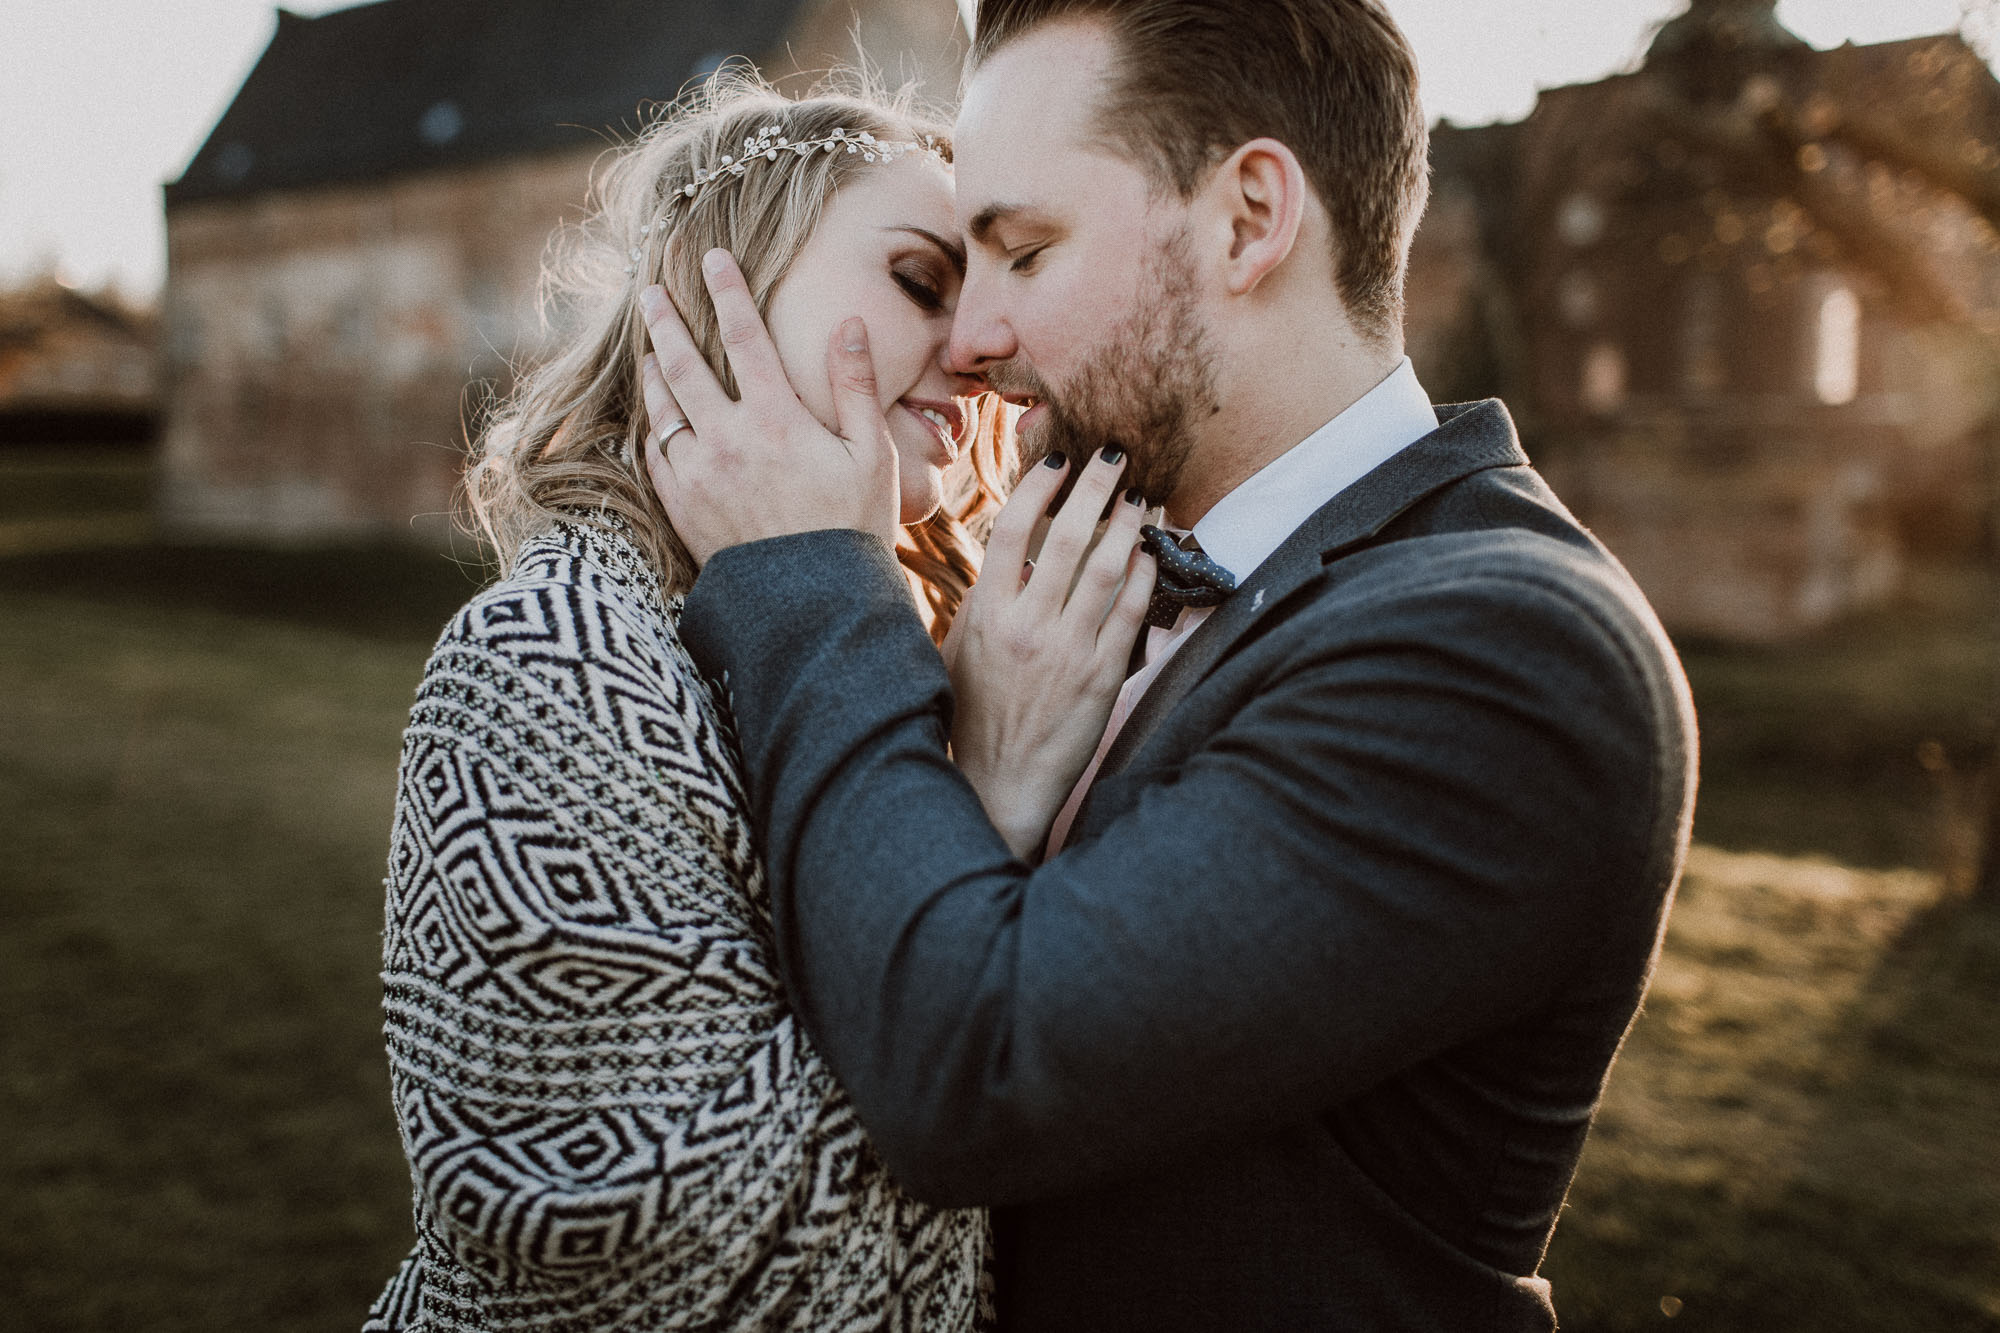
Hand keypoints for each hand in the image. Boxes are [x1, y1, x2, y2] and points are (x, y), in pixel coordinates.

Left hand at [637, 249, 898, 563]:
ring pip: (662, 407)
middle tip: (650, 291)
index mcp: (777, 418)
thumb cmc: (854, 528)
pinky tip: (656, 418)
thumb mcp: (871, 454)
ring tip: (649, 347)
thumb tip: (849, 323)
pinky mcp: (683, 507)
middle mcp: (727, 439)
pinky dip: (653, 428)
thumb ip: (855, 385)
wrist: (815, 604)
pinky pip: (656, 454)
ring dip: (653, 370)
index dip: (726, 291)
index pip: (743, 336)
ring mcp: (698, 474)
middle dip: (665, 321)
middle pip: (684, 363)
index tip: (712, 258)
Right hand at [944, 447, 1156, 858]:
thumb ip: (983, 600)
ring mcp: (1068, 651)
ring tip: (1138, 496)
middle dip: (1095, 486)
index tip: (1058, 460)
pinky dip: (1143, 574)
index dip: (1038, 487)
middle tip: (1113, 454)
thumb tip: (1010, 554)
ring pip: (1107, 567)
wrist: (998, 783)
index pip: (1013, 531)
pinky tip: (1148, 551)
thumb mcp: (959, 650)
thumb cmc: (972, 714)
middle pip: (1068, 537)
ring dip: (1127, 522)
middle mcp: (1027, 626)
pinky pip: (1130, 612)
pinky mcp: (1101, 676)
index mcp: (986, 614)